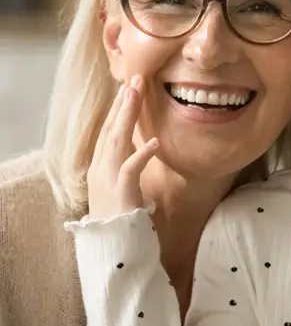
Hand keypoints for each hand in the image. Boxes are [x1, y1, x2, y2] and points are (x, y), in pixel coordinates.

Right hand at [87, 75, 158, 219]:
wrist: (113, 246)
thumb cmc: (122, 218)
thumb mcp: (127, 186)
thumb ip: (132, 166)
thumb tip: (145, 149)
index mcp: (102, 166)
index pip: (109, 131)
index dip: (118, 109)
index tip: (129, 88)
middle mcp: (101, 168)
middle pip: (112, 129)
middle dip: (123, 103)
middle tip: (135, 79)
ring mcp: (108, 179)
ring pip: (117, 141)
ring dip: (128, 117)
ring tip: (137, 94)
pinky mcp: (121, 192)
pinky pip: (131, 169)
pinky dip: (142, 154)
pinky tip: (154, 141)